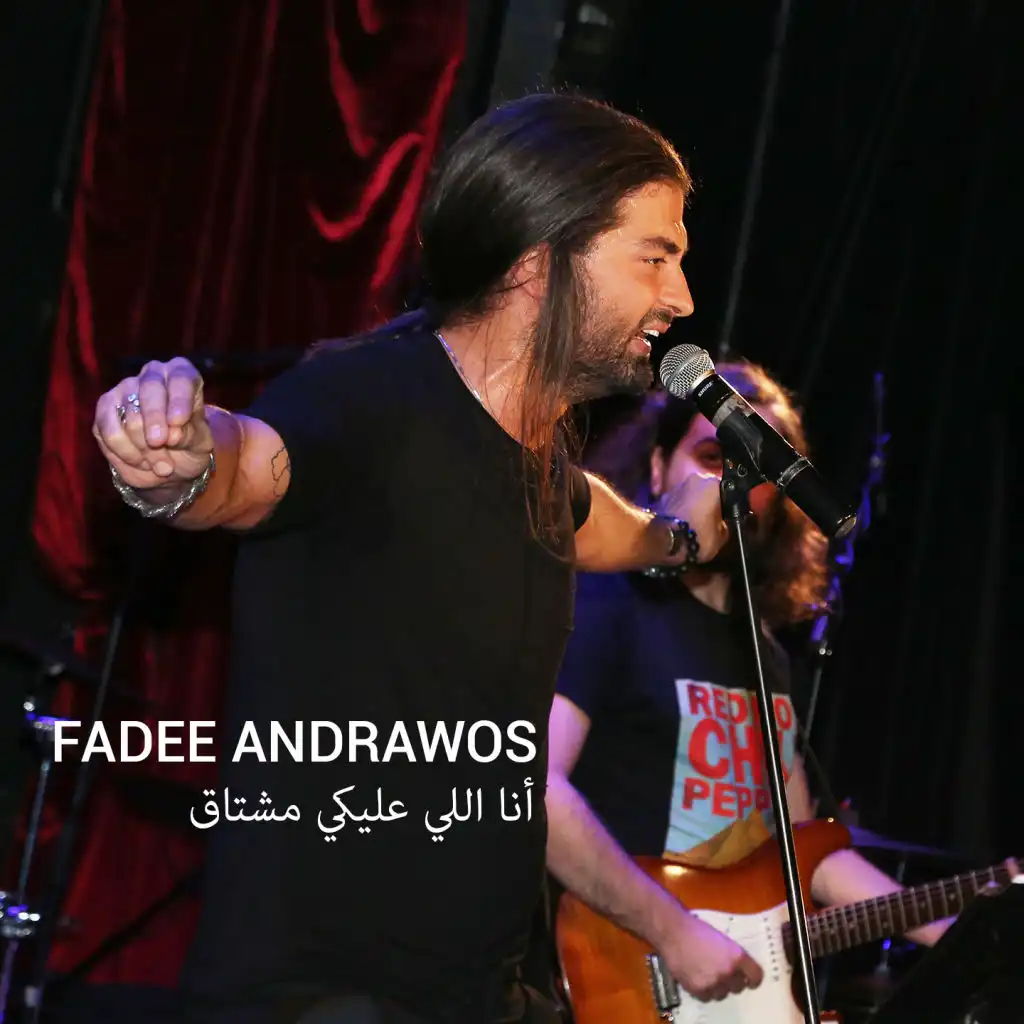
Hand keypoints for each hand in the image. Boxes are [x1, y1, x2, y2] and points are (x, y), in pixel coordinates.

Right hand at [93, 358, 212, 490]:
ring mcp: (124, 390)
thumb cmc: (189, 446)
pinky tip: (141, 462)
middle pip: (150, 389)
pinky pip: (108, 430)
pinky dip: (125, 451)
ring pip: (129, 413)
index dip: (179, 399)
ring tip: (161, 465)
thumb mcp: (200, 443)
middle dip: (155, 420)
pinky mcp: (104, 411)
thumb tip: (172, 434)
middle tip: (159, 443)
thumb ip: (190, 435)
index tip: (178, 422)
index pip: (181, 378)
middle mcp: (152, 376)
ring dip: (144, 446)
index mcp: (182, 376)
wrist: (167, 466)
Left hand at [655, 473, 728, 565]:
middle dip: (705, 503)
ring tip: (691, 525)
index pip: (724, 492)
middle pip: (704, 491)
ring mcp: (675, 487)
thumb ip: (723, 525)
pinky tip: (678, 525)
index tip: (722, 519)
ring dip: (690, 506)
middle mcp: (694, 479)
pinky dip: (677, 511)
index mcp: (713, 483)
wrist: (664, 541)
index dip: (723, 506)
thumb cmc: (698, 535)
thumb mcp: (721, 536)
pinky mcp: (660, 498)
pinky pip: (674, 503)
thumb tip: (720, 524)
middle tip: (706, 521)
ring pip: (687, 496)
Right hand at [659, 909, 763, 1001]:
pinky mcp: (698, 990)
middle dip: (732, 981)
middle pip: (739, 987)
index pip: (755, 976)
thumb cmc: (697, 930)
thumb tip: (738, 970)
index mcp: (737, 956)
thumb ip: (732, 955)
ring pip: (722, 994)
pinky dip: (704, 990)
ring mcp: (713, 982)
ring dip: (717, 987)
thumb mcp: (721, 939)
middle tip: (722, 972)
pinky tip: (697, 977)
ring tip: (706, 973)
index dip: (753, 979)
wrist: (673, 932)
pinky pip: (707, 997)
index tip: (749, 980)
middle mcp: (728, 972)